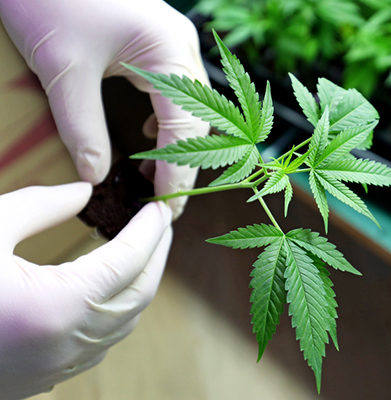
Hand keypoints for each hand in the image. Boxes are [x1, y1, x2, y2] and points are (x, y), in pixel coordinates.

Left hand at [0, 0, 210, 217]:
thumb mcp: (64, 69)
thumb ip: (82, 127)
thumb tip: (95, 177)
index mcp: (168, 51)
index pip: (186, 128)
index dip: (179, 173)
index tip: (166, 209)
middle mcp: (182, 47)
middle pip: (198, 121)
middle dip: (184, 164)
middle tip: (164, 203)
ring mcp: (174, 43)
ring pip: (191, 108)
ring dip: (178, 145)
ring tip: (155, 178)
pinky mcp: (159, 42)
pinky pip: (177, 92)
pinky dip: (168, 122)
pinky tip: (150, 137)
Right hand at [0, 183, 171, 398]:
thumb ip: (41, 207)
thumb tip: (84, 193)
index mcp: (58, 306)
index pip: (129, 261)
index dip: (150, 231)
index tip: (161, 207)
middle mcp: (67, 343)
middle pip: (139, 294)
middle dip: (156, 256)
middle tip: (160, 224)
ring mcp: (57, 367)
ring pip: (124, 323)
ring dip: (139, 284)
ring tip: (141, 250)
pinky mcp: (43, 378)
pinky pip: (101, 343)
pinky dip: (117, 312)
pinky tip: (109, 290)